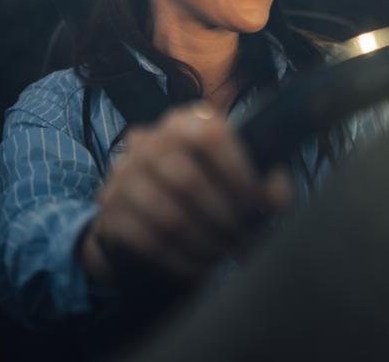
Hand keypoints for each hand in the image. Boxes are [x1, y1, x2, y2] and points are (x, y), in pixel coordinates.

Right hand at [81, 103, 293, 286]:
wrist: (142, 210)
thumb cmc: (202, 186)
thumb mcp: (233, 172)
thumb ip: (262, 178)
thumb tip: (279, 199)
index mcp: (182, 122)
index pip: (211, 134)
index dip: (240, 171)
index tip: (261, 201)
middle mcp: (147, 141)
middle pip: (189, 181)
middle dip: (224, 216)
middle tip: (244, 237)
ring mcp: (122, 175)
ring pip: (170, 217)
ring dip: (206, 242)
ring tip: (226, 252)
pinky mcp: (110, 210)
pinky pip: (150, 242)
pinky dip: (183, 260)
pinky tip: (202, 266)